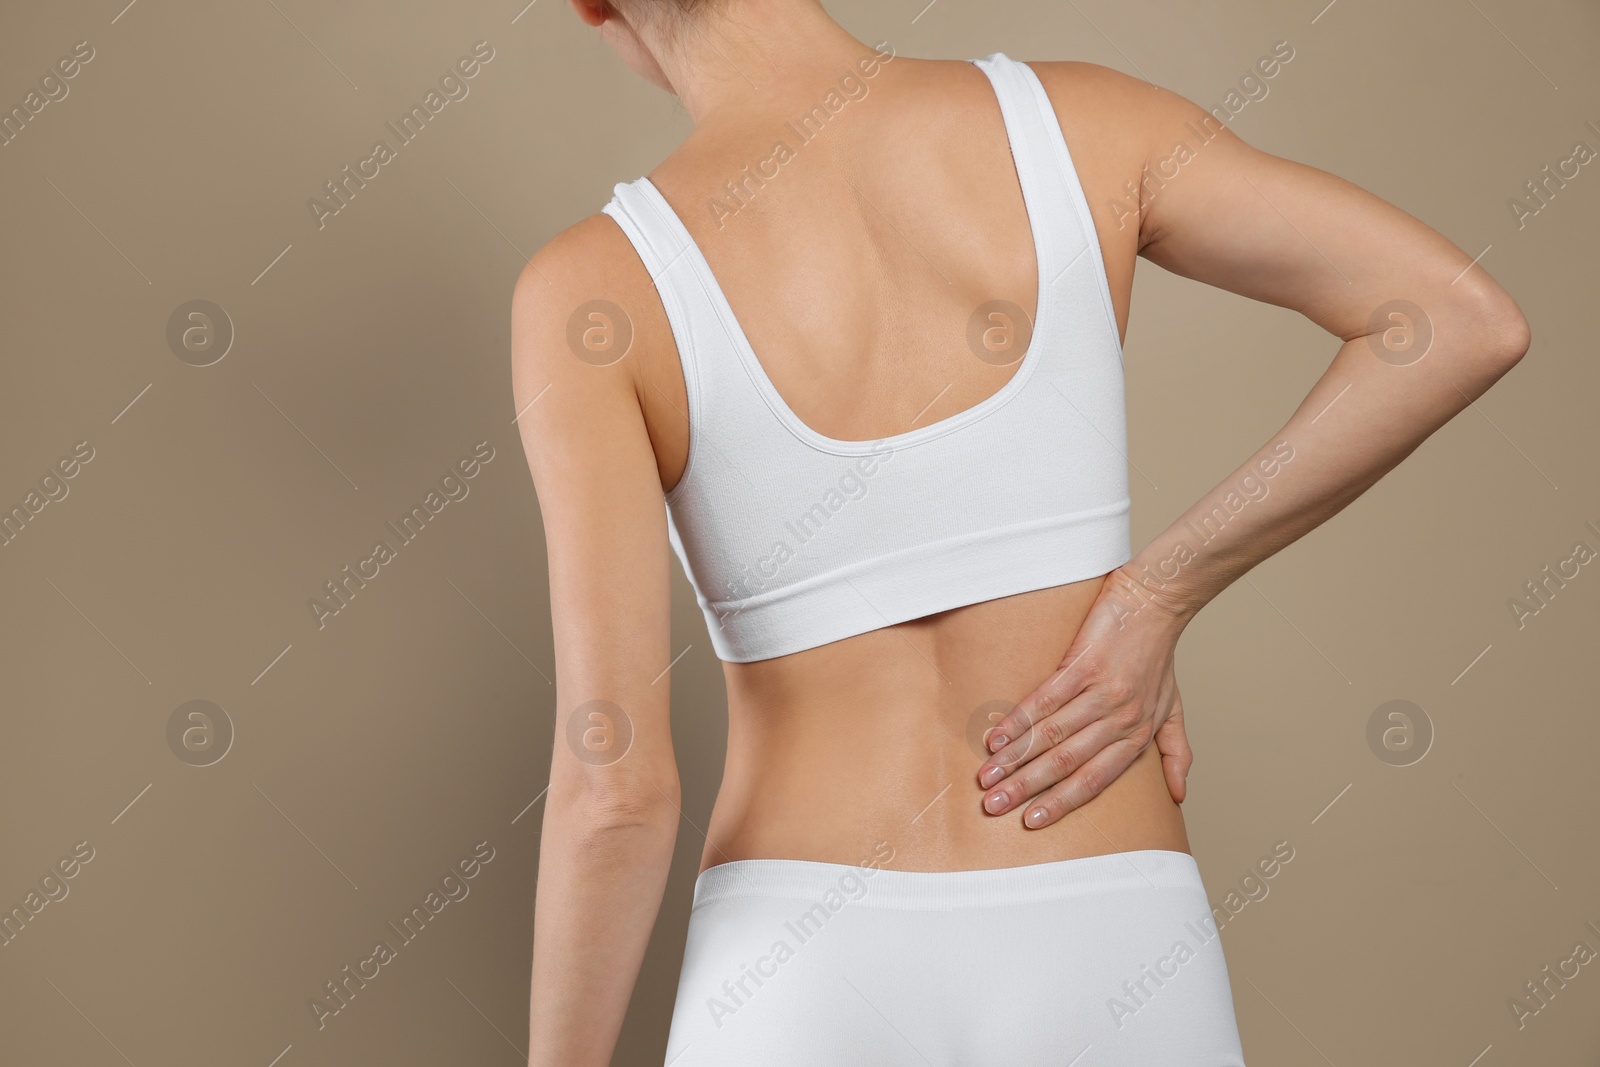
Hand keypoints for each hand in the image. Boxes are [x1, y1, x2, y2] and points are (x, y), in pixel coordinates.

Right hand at [975, 566, 1194, 827]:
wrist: (1155, 602)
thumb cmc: (1158, 656)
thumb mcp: (1173, 708)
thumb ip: (1176, 752)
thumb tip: (1178, 796)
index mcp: (1138, 736)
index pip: (1095, 780)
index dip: (1062, 802)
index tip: (1031, 821)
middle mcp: (1120, 719)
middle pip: (1067, 763)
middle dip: (1027, 788)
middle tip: (993, 805)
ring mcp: (1102, 691)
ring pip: (1052, 735)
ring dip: (1015, 759)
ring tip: (986, 775)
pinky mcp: (1084, 664)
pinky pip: (1046, 699)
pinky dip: (1019, 721)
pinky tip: (997, 737)